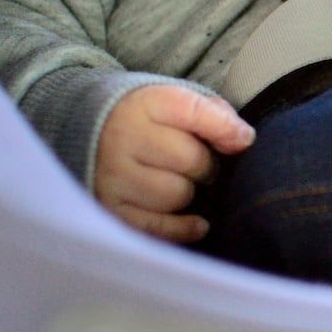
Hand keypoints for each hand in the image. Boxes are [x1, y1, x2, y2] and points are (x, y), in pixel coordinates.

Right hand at [94, 85, 255, 243]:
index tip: (243, 141)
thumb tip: (243, 139)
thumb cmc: (148, 122)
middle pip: (191, 160)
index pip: (194, 112)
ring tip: (180, 183)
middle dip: (206, 166)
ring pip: (177, 195)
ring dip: (188, 193)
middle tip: (200, 166)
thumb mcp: (175, 103)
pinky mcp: (108, 208)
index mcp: (144, 104)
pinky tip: (197, 223)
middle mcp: (123, 137)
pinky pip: (157, 227)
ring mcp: (112, 175)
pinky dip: (182, 228)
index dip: (225, 128)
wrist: (87, 133)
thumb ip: (213, 114)